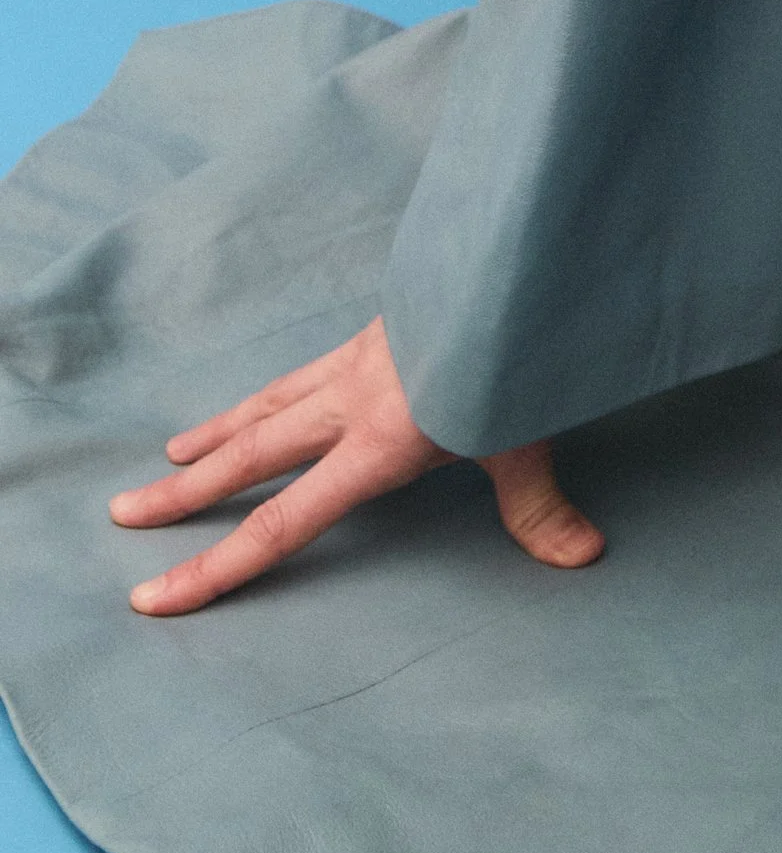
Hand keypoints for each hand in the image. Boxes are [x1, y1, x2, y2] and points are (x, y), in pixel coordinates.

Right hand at [108, 315, 604, 614]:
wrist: (513, 257)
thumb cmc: (520, 353)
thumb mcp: (529, 435)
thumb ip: (541, 505)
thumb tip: (583, 556)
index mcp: (377, 443)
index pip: (282, 522)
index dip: (214, 566)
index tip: (152, 595)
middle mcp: (353, 401)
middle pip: (252, 456)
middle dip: (186, 493)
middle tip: (126, 512)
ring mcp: (361, 360)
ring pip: (270, 403)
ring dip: (218, 432)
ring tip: (173, 452)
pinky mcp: (377, 329)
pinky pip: (306, 369)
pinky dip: (273, 390)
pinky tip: (266, 395)